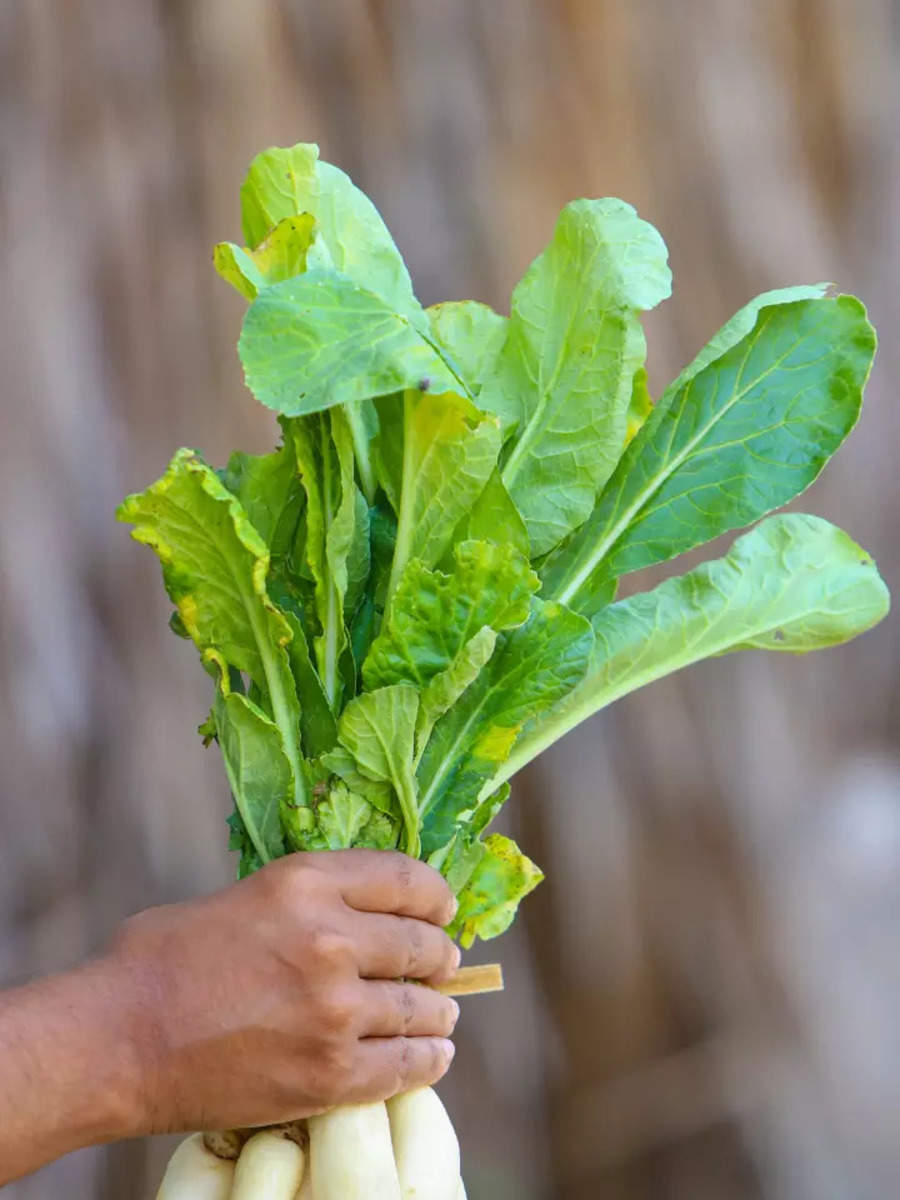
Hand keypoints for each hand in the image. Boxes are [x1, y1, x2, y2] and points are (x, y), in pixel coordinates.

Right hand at [110, 850, 460, 1135]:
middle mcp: (331, 939)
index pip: (407, 878)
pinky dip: (427, 1060)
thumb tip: (360, 915)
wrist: (119, 1041)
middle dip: (440, 957)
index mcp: (306, 882)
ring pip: (422, 1008)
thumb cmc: (162, 961)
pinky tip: (433, 1055)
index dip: (436, 896)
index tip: (444, 910)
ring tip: (442, 1014)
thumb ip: (307, 901)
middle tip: (444, 966)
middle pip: (423, 945)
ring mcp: (335, 1010)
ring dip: (438, 1011)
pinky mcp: (329, 1073)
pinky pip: (405, 1065)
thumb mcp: (243, 897)